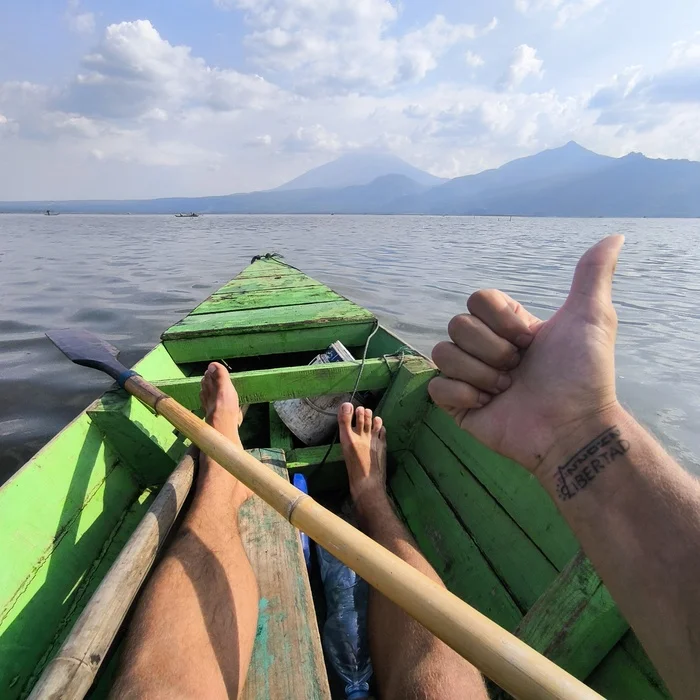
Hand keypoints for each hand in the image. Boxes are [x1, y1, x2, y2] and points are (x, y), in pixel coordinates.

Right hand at [428, 235, 624, 478]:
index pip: (477, 299)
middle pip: (457, 324)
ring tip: (506, 390)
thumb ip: (592, 275)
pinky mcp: (457, 405)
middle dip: (492, 349)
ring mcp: (469, 377)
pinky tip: (489, 405)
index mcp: (508, 327)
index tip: (530, 340)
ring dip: (479, 373)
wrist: (572, 427)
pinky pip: (435, 386)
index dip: (500, 320)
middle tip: (519, 370)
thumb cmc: (584, 375)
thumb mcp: (591, 317)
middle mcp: (486, 348)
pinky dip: (462, 394)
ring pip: (443, 354)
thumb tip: (614, 236)